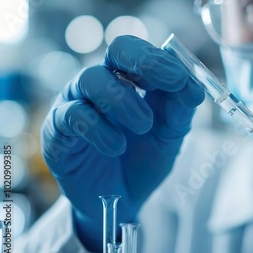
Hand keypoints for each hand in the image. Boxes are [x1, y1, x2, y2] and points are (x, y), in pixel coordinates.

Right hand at [41, 35, 203, 251]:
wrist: (120, 202)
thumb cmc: (143, 161)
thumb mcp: (169, 136)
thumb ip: (180, 110)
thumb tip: (194, 86)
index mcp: (130, 80)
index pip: (143, 52)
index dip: (161, 59)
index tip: (180, 77)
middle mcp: (102, 84)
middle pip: (116, 50)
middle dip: (145, 61)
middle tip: (170, 81)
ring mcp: (77, 103)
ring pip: (92, 79)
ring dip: (124, 100)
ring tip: (144, 125)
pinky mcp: (58, 131)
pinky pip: (73, 115)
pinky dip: (100, 129)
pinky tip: (117, 146)